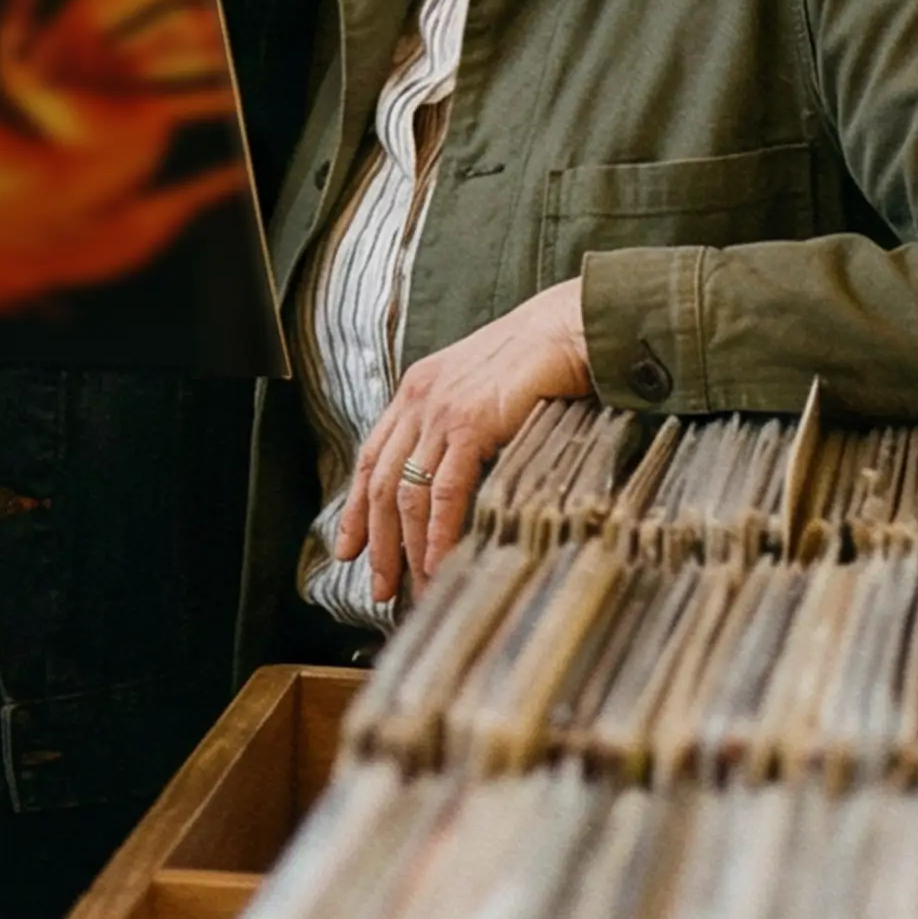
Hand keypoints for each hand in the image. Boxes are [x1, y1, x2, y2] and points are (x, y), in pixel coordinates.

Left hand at [334, 277, 592, 613]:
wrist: (568, 329)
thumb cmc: (537, 362)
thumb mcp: (481, 392)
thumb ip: (459, 427)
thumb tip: (451, 482)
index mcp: (416, 391)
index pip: (372, 459)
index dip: (356, 509)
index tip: (349, 549)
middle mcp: (419, 401)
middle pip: (381, 484)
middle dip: (377, 542)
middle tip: (377, 588)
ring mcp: (441, 412)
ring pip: (408, 493)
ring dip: (409, 548)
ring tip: (415, 588)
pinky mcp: (470, 423)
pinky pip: (445, 490)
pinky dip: (439, 532)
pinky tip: (439, 562)